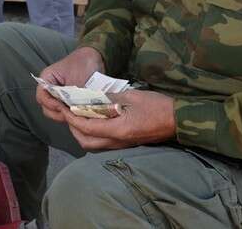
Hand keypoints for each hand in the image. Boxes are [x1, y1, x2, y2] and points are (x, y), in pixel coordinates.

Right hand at [36, 47, 104, 121]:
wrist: (95, 57)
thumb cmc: (84, 63)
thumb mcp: (77, 79)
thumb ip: (73, 96)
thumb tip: (74, 111)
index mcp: (47, 79)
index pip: (42, 96)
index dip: (51, 104)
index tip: (62, 107)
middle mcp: (50, 88)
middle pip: (46, 107)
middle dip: (58, 113)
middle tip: (70, 114)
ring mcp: (58, 95)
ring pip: (55, 111)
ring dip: (65, 115)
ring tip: (76, 114)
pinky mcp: (67, 100)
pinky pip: (65, 111)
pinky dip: (71, 114)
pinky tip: (79, 114)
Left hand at [61, 90, 177, 150]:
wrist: (178, 120)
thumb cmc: (156, 106)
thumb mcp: (131, 96)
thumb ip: (108, 98)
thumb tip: (90, 97)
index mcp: (117, 130)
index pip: (86, 127)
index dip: (72, 118)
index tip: (62, 107)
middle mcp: (117, 142)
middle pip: (86, 141)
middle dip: (73, 128)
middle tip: (68, 112)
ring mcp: (122, 145)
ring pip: (94, 144)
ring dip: (82, 132)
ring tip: (78, 116)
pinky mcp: (127, 143)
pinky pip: (103, 143)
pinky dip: (93, 133)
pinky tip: (93, 120)